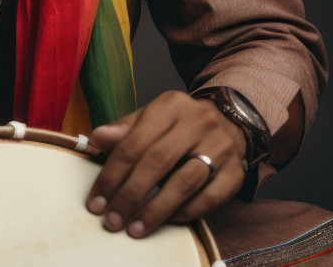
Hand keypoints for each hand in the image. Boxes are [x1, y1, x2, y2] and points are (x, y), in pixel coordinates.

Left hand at [86, 90, 245, 237]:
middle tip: (112, 219)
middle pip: (157, 162)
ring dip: (156, 209)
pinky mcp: (236, 170)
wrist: (229, 121)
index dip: (112, 175)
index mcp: (169, 105)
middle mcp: (197, 122)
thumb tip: (95, 139)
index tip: (96, 200)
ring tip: (135, 227)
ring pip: (184, 182)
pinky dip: (186, 212)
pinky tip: (166, 221)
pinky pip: (210, 198)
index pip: (133, 143)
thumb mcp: (150, 117)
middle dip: (130, 195)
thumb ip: (123, 129)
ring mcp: (221, 146)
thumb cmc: (178, 124)